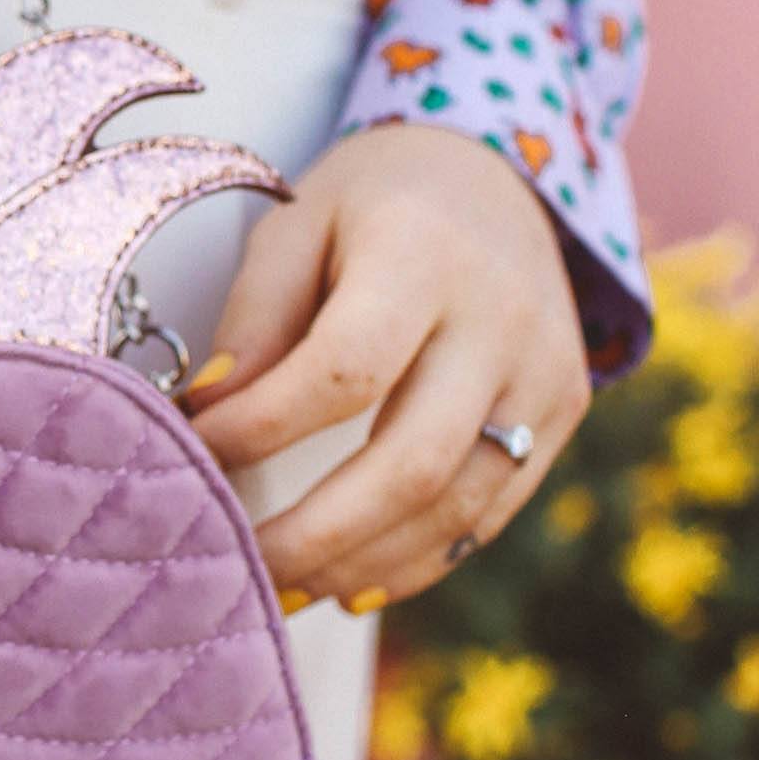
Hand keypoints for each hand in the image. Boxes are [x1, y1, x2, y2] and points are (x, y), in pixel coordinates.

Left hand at [183, 124, 590, 610]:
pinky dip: (419, 559)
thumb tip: (205, 413)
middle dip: (316, 534)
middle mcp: (500, 316)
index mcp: (422, 253)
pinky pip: (494, 509)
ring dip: (364, 562)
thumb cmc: (373, 203)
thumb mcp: (298, 225)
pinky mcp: (567, 407)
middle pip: (412, 461)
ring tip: (282, 587)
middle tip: (238, 565)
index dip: (261, 427)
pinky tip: (350, 581)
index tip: (191, 453)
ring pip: (458, 504)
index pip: (342, 369)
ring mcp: (546, 368)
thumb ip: (255, 318)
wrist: (501, 171)